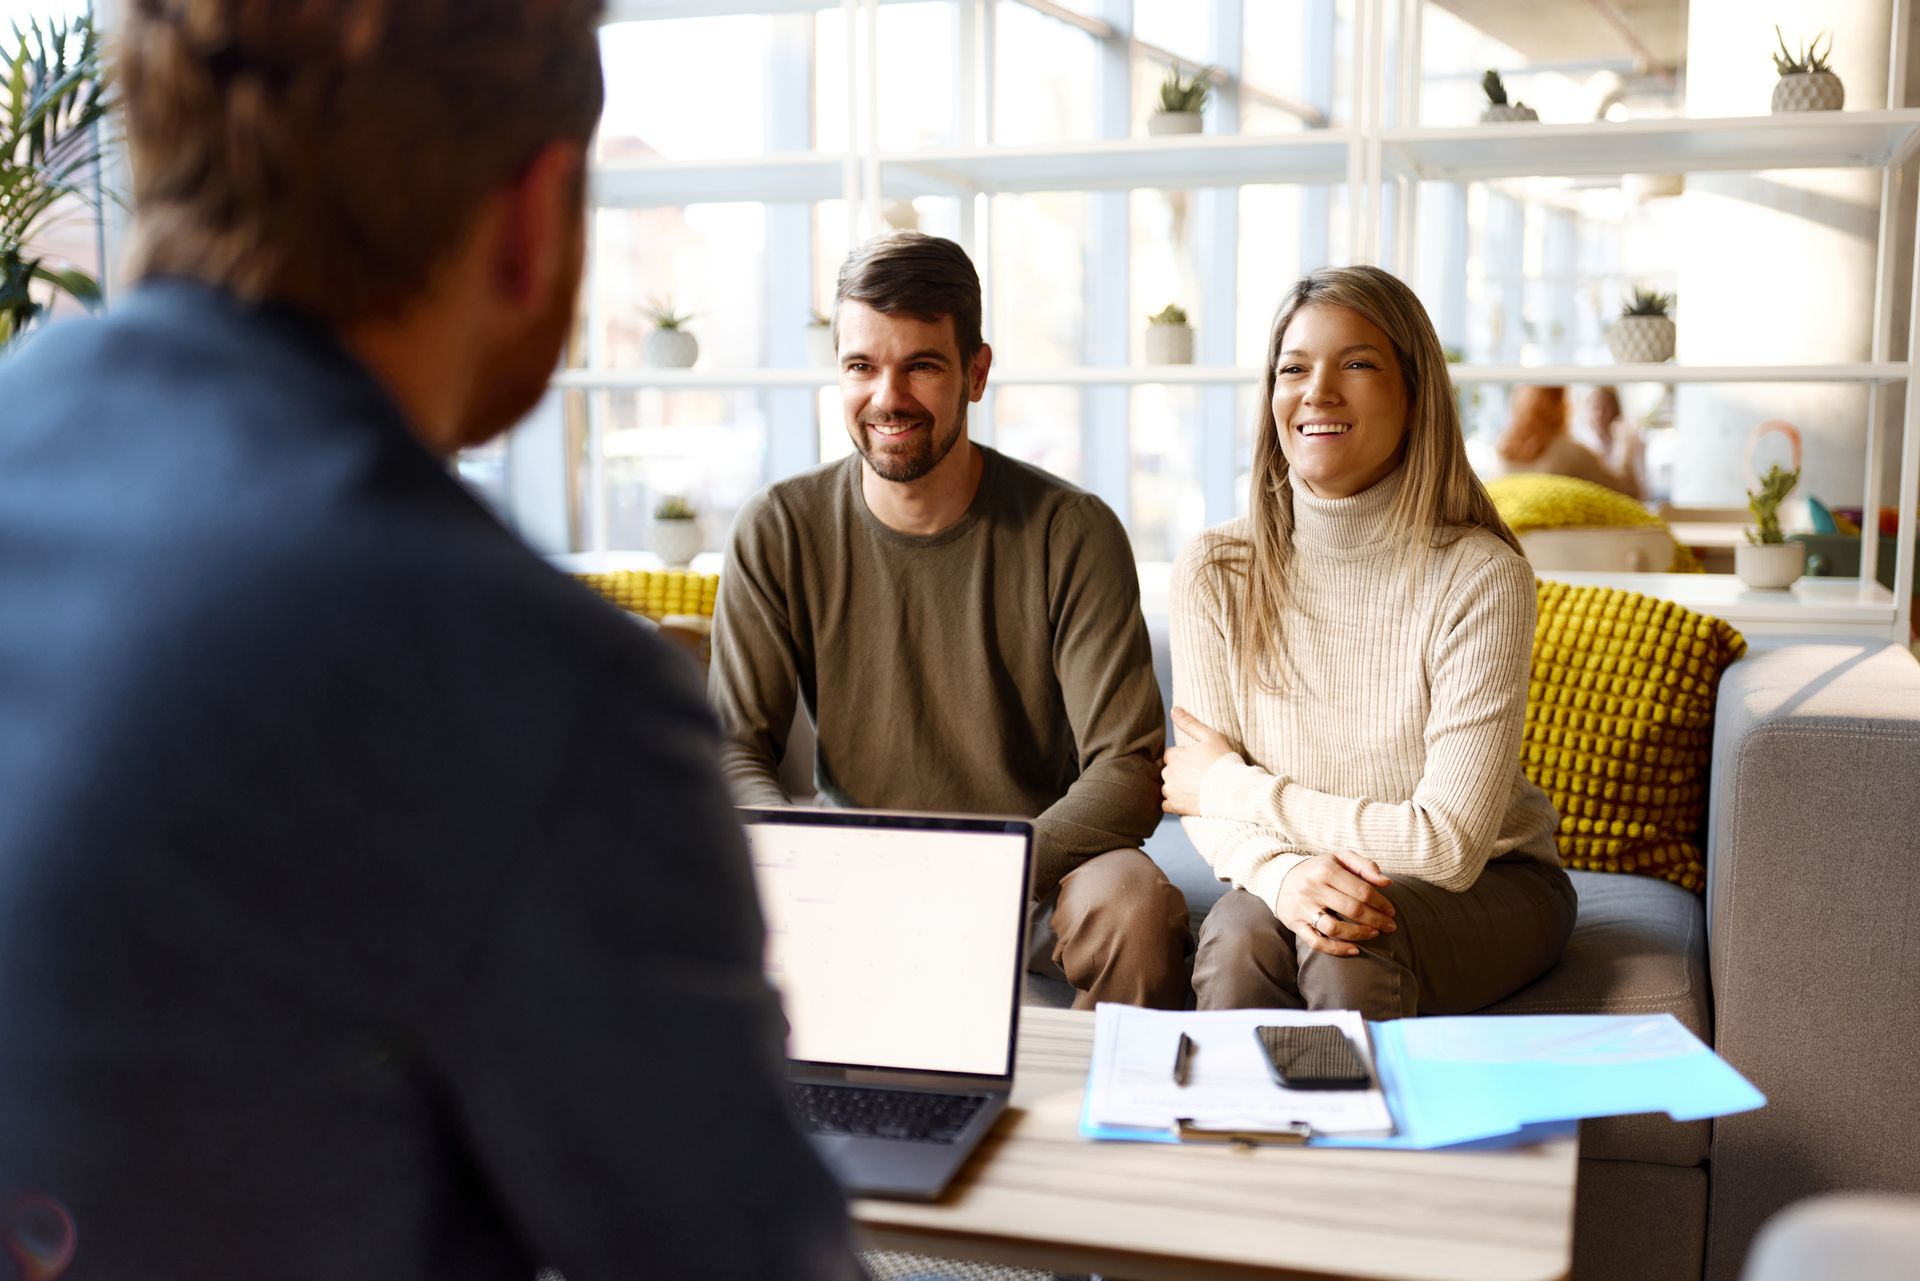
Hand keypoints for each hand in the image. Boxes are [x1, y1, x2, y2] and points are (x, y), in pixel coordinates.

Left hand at [1160, 707, 1234, 815]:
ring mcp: (1171, 790)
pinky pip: (1166, 805)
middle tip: (1200, 776)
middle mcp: (1168, 773)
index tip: (1199, 762)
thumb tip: (1174, 709)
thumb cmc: (1224, 761)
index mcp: (1174, 755)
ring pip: (1167, 787)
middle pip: (1169, 771)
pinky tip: (1189, 800)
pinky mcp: (1175, 806)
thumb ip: (1189, 723)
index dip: (1185, 758)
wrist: (1234, 790)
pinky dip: (1175, 803)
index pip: (1171, 755)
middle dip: (1180, 773)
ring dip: (1177, 788)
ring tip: (1197, 788)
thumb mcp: (1211, 737)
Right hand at [1274, 852, 1396, 956]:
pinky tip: (1354, 950)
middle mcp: (1313, 888)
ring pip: (1335, 928)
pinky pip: (1317, 942)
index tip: (1391, 911)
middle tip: (1390, 926)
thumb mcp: (1339, 858)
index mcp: (1326, 870)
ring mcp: (1303, 908)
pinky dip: (1337, 949)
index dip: (1381, 903)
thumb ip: (1364, 865)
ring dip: (1360, 934)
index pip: (1362, 890)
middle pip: (1352, 909)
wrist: (1280, 877)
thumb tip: (1387, 883)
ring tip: (1374, 934)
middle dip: (1377, 920)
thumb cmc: (1318, 869)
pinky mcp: (1295, 924)